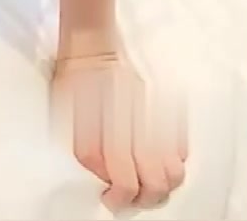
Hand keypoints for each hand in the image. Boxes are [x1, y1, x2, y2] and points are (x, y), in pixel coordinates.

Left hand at [50, 48, 186, 211]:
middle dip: (145, 198)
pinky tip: (163, 157)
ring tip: (151, 182)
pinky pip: (182, 142)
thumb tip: (104, 178)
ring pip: (174, 168)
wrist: (90, 48)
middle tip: (134, 197)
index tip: (111, 199)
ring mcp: (151, 117)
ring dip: (165, 182)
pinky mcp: (162, 106)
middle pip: (155, 182)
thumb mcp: (64, 118)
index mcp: (106, 133)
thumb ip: (86, 152)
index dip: (119, 198)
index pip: (124, 182)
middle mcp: (132, 127)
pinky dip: (177, 157)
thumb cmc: (74, 81)